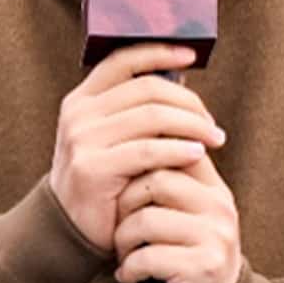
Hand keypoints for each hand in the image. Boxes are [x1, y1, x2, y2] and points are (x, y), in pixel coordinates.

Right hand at [49, 49, 220, 255]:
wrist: (69, 230)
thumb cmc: (103, 182)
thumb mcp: (113, 139)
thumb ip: (137, 111)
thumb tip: (180, 78)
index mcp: (81, 100)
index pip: (123, 61)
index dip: (159, 52)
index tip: (191, 54)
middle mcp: (79, 114)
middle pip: (148, 89)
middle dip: (189, 103)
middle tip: (212, 123)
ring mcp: (83, 139)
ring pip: (153, 116)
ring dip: (192, 125)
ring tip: (214, 138)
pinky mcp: (93, 168)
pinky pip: (148, 150)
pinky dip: (179, 149)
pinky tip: (198, 154)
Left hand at [113, 151, 244, 282]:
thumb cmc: (186, 259)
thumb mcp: (184, 217)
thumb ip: (169, 184)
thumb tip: (133, 141)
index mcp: (214, 190)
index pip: (176, 151)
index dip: (140, 162)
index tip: (119, 183)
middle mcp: (220, 208)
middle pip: (156, 181)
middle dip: (125, 205)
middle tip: (119, 228)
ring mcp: (215, 238)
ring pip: (147, 220)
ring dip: (123, 241)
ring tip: (123, 254)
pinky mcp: (202, 269)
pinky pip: (148, 257)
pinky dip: (129, 269)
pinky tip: (128, 276)